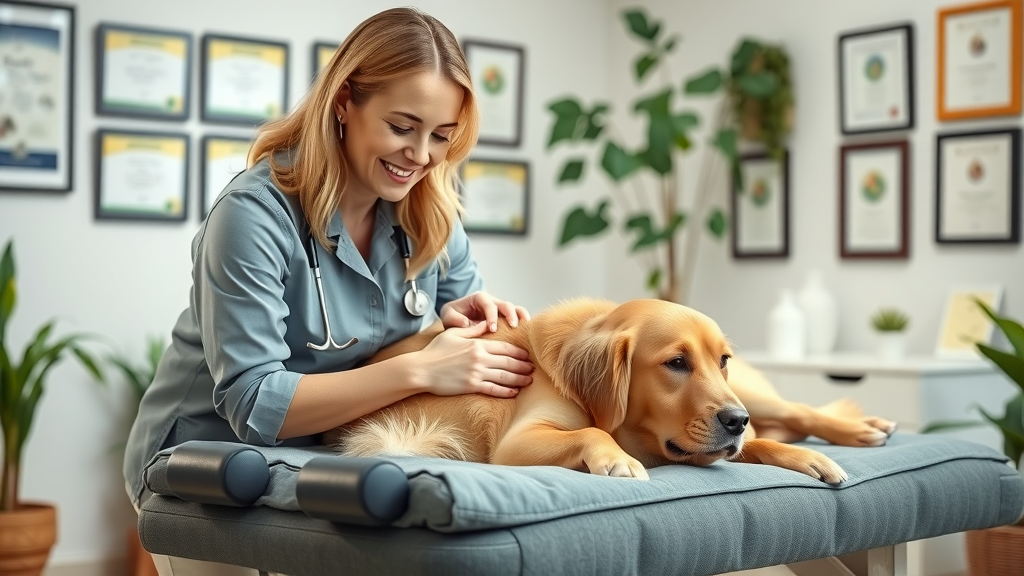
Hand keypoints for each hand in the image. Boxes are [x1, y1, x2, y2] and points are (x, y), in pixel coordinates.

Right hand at [412, 321, 532, 397]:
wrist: (421, 369)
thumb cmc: (435, 351)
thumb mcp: (454, 334)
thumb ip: (473, 330)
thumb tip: (487, 324)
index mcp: (477, 344)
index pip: (505, 348)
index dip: (518, 352)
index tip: (526, 355)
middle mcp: (480, 358)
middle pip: (508, 362)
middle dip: (523, 366)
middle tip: (533, 368)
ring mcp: (476, 373)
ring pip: (505, 377)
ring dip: (519, 379)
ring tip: (529, 380)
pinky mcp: (471, 386)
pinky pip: (493, 389)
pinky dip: (506, 391)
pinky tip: (514, 392)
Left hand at [439, 291, 530, 331]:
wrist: (458, 319)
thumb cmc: (454, 316)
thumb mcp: (448, 315)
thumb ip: (454, 318)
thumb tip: (466, 323)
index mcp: (479, 298)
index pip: (488, 304)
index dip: (492, 316)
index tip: (492, 329)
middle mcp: (492, 302)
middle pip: (505, 304)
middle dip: (510, 314)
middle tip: (512, 327)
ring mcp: (500, 309)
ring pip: (516, 308)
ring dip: (520, 317)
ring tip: (523, 328)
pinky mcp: (506, 317)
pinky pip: (518, 316)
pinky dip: (523, 322)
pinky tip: (526, 333)